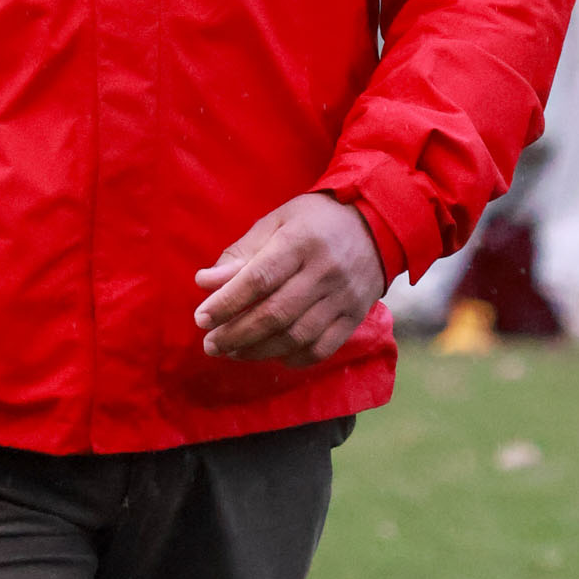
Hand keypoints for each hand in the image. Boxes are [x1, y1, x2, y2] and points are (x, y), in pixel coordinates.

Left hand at [193, 193, 385, 364]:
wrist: (377, 222)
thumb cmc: (314, 221)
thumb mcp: (275, 223)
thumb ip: (241, 254)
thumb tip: (205, 283)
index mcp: (300, 241)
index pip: (258, 279)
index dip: (227, 302)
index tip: (201, 318)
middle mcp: (325, 270)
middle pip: (275, 313)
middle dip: (237, 334)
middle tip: (210, 344)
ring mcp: (344, 296)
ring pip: (297, 336)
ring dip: (259, 350)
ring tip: (232, 352)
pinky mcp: (355, 315)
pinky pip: (322, 348)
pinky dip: (293, 358)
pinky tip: (271, 355)